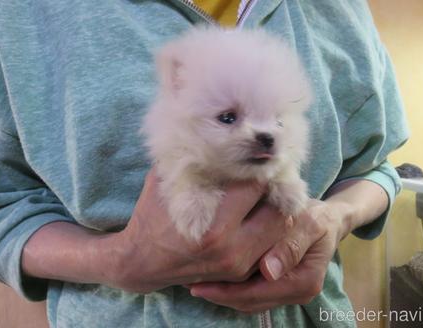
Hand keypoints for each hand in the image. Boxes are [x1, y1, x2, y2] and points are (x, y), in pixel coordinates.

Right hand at [101, 169, 288, 293]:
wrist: (142, 262)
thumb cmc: (152, 216)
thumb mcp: (165, 183)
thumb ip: (190, 159)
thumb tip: (211, 128)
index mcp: (213, 228)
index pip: (256, 187)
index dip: (259, 166)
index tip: (257, 155)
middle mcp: (231, 249)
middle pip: (276, 209)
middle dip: (274, 186)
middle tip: (269, 171)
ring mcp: (239, 265)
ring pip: (280, 229)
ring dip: (277, 206)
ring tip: (266, 190)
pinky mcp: (241, 273)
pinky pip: (271, 245)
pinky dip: (271, 226)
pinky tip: (260, 210)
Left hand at [188, 199, 349, 312]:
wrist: (325, 220)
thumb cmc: (316, 217)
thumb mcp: (308, 223)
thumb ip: (290, 245)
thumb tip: (269, 271)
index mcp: (304, 282)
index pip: (258, 293)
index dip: (227, 290)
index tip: (198, 281)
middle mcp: (296, 293)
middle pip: (250, 301)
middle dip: (219, 294)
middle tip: (189, 283)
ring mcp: (286, 292)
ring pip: (247, 301)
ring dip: (221, 293)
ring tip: (194, 281)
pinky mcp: (277, 287)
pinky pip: (250, 293)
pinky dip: (230, 287)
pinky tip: (211, 277)